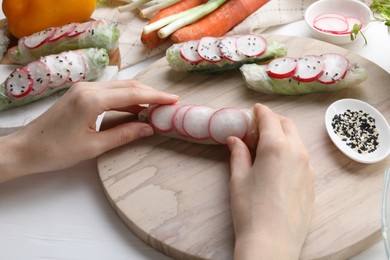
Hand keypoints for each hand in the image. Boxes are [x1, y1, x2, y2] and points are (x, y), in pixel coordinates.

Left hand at [0, 80, 177, 181]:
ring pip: (119, 87)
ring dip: (139, 96)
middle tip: (169, 103)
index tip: (174, 100)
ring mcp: (82, 88)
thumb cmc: (56, 151)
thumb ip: (124, 135)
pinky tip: (135, 109)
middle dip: (150, 93)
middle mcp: (88, 87)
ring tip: (156, 107)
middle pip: (128, 86)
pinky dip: (125, 99)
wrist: (25, 149)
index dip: (156, 97)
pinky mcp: (79, 93)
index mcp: (92, 99)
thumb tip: (149, 128)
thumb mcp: (94, 147)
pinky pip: (109, 92)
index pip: (133, 94)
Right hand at [227, 103, 314, 259]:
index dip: (260, 112)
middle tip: (259, 126)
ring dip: (283, 135)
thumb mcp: (238, 179)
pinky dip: (291, 151)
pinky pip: (302, 158)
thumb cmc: (250, 209)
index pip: (270, 119)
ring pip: (297, 141)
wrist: (272, 242)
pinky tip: (279, 164)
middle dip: (274, 120)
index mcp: (276, 147)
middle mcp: (297, 152)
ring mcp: (308, 168)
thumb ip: (238, 154)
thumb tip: (234, 140)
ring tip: (267, 145)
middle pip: (288, 125)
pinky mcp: (312, 183)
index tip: (254, 110)